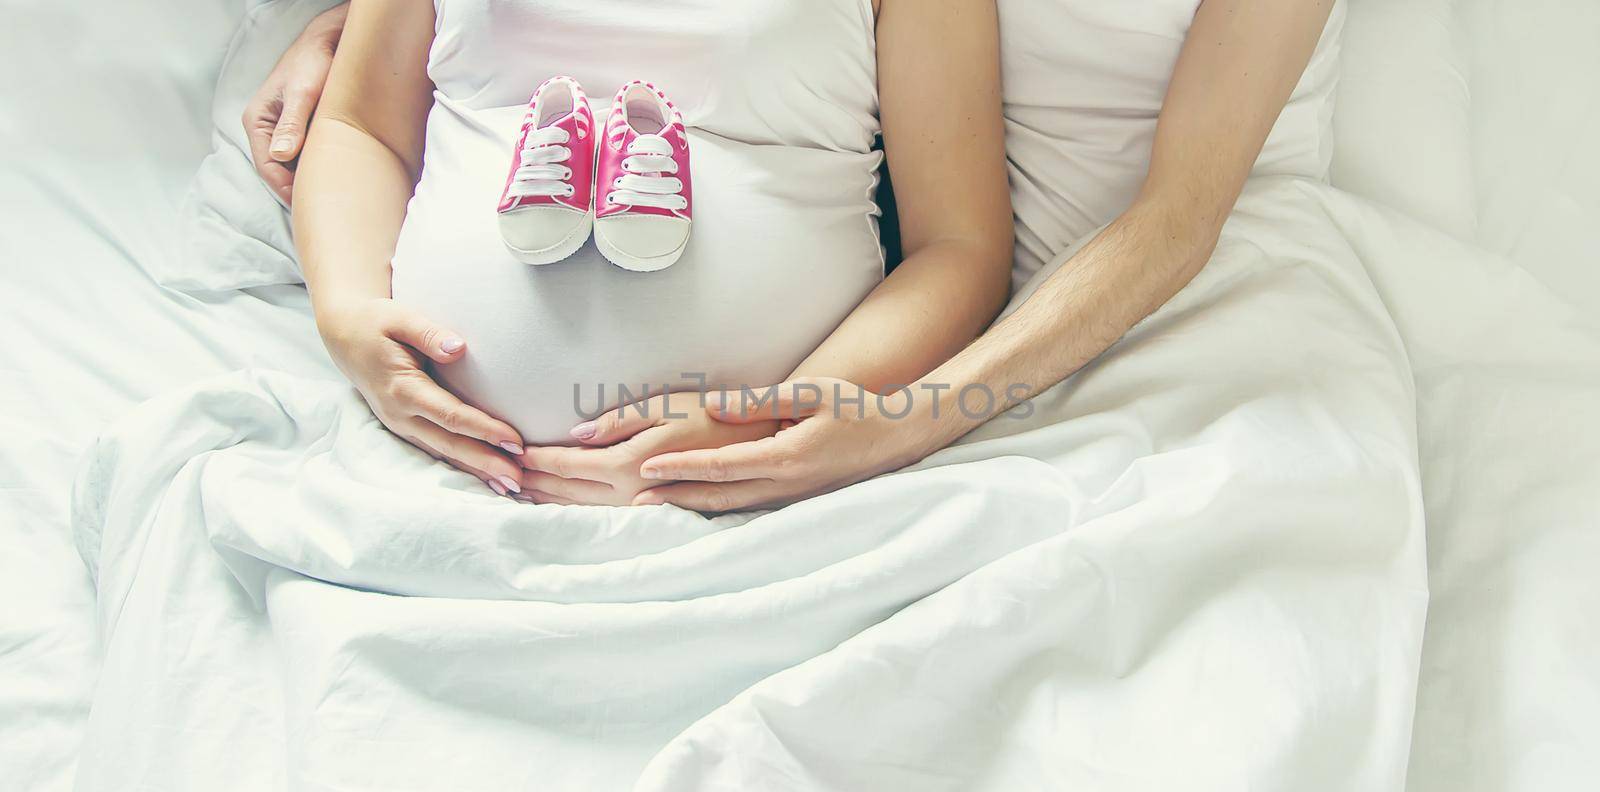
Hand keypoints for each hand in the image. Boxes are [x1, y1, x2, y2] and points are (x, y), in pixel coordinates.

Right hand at [242, 3, 348, 204]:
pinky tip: (337, 176)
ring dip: (310, 179)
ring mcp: (284, 131)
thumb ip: (292, 122)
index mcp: (258, 120)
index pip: (266, 166)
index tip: (307, 203)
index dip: (286, 188)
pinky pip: (307, 156)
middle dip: (299, 188)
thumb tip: (280, 154)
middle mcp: (267, 129)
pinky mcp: (301, 131)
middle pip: (279, 170)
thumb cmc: (314, 62)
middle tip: (324, 205)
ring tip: (332, 194)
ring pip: (294, 165)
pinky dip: (319, 166)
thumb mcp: (303, 92)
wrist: (330, 43)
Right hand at [317, 297, 526, 496]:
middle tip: (519, 479)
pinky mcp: (406, 428)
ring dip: (477, 471)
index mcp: (402, 389)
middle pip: (450, 444)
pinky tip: (487, 478)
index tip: (515, 440)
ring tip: (511, 487)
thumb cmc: (376, 323)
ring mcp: (400, 425)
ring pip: (444, 454)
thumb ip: (429, 333)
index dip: (483, 429)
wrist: (345, 335)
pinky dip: (462, 465)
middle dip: (486, 463)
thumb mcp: (400, 318)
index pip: (451, 415)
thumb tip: (458, 348)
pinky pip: (437, 450)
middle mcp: (400, 414)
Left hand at [517, 391, 779, 506]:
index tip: (513, 450)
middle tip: (503, 473)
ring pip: (583, 509)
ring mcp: (642, 508)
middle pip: (569, 492)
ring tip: (522, 491)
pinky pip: (604, 515)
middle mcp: (631, 494)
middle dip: (535, 481)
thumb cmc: (711, 416)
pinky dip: (575, 509)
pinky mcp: (653, 512)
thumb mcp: (665, 405)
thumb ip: (618, 420)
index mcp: (629, 464)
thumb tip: (577, 433)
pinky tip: (562, 504)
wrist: (756, 445)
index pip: (570, 464)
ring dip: (550, 499)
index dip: (539, 458)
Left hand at [631, 378, 946, 510]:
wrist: (896, 437)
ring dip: (689, 506)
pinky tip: (694, 505)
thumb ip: (758, 402)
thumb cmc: (855, 408)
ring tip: (652, 506)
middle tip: (631, 500)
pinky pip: (745, 507)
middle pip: (716, 495)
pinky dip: (714, 507)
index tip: (645, 468)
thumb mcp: (810, 394)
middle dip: (673, 497)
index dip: (679, 468)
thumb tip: (712, 406)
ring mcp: (789, 498)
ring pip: (728, 507)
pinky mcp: (793, 500)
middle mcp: (784, 486)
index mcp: (785, 458)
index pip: (720, 466)